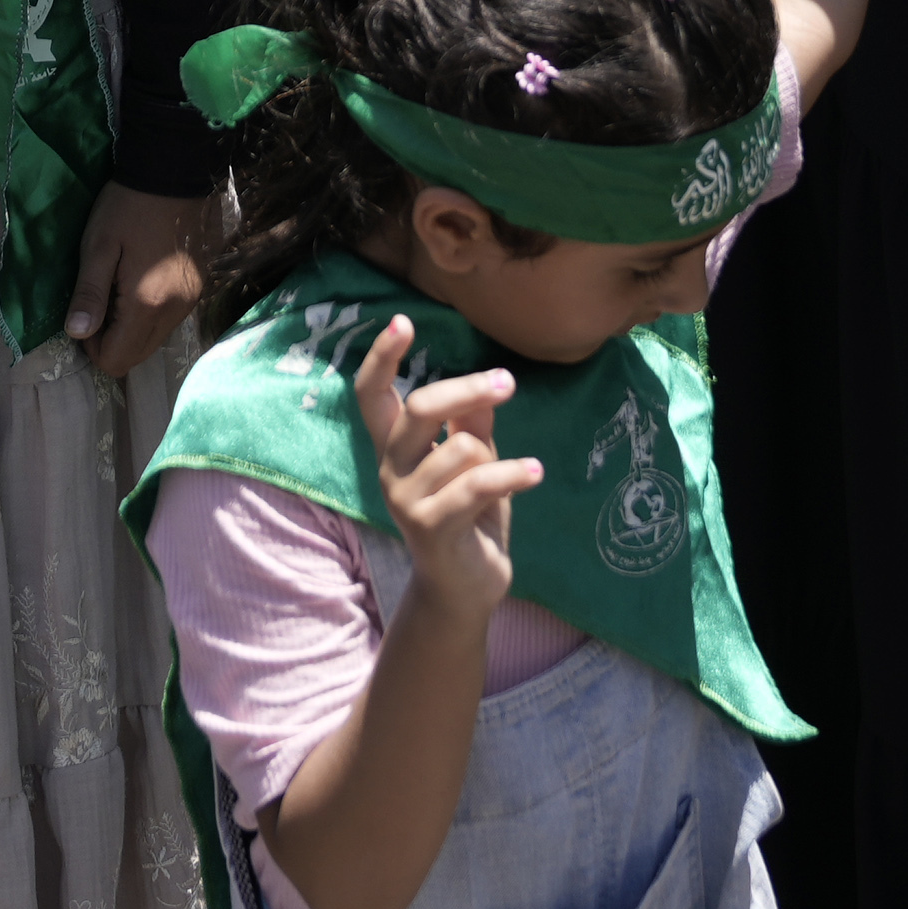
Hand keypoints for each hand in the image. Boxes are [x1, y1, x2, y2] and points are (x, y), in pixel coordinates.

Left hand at [66, 180, 208, 379]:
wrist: (174, 172)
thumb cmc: (128, 207)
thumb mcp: (98, 246)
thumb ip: (88, 293)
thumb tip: (76, 333)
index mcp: (147, 304)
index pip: (116, 360)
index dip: (92, 346)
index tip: (85, 313)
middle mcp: (174, 312)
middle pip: (136, 357)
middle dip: (110, 341)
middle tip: (99, 302)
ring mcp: (190, 302)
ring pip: (153, 342)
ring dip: (130, 330)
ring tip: (118, 290)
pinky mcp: (197, 291)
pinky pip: (167, 323)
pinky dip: (148, 316)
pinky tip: (140, 283)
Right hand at [347, 314, 536, 614]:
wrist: (467, 587)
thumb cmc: (471, 516)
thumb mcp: (475, 461)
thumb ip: (473, 424)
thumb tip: (486, 383)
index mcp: (395, 448)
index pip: (371, 396)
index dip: (381, 358)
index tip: (402, 321)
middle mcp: (390, 470)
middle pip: (418, 408)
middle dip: (465, 390)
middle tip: (506, 382)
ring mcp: (406, 501)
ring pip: (459, 449)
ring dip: (496, 458)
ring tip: (514, 477)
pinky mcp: (430, 528)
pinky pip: (477, 485)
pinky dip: (513, 475)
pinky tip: (536, 472)